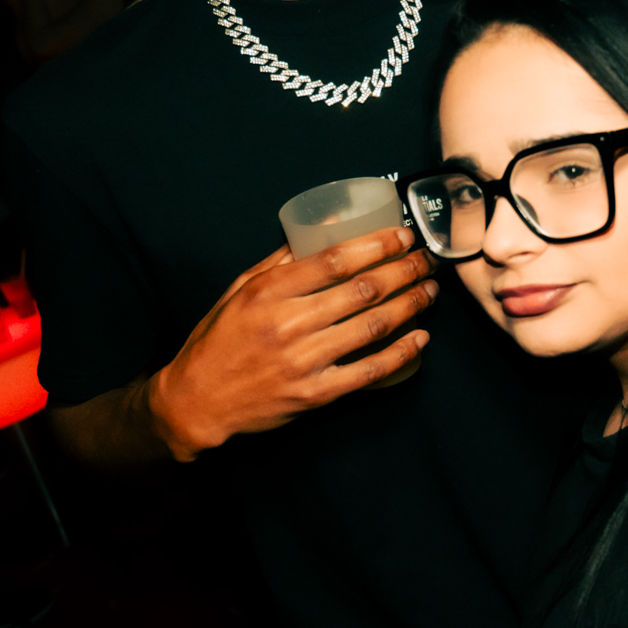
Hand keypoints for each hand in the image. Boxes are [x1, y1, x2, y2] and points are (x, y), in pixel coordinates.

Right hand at [147, 227, 437, 458]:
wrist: (197, 401)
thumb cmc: (218, 340)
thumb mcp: (238, 290)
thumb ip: (279, 260)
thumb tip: (320, 226)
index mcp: (268, 292)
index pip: (335, 259)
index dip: (377, 244)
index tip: (403, 236)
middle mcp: (288, 323)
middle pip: (362, 290)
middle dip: (404, 270)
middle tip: (426, 260)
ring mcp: (304, 361)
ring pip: (372, 326)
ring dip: (409, 305)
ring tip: (429, 291)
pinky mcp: (316, 393)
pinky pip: (369, 370)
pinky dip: (400, 353)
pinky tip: (420, 338)